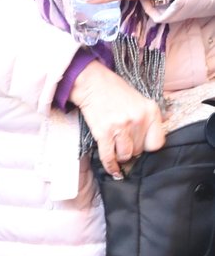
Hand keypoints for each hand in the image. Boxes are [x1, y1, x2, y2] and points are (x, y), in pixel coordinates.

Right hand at [69, 60, 165, 177]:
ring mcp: (121, 127)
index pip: (156, 143)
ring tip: (117, 148)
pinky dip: (110, 167)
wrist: (93, 84)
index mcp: (150, 110)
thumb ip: (151, 117)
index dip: (148, 147)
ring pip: (125, 155)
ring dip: (121, 155)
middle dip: (132, 149)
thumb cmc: (116, 92)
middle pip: (139, 150)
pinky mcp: (104, 133)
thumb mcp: (140, 100)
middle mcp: (138, 119)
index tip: (142, 145)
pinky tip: (113, 171)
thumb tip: (162, 129)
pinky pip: (109, 157)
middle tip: (124, 142)